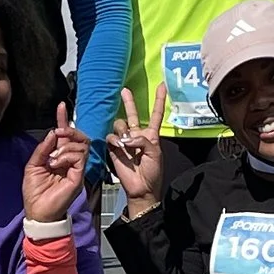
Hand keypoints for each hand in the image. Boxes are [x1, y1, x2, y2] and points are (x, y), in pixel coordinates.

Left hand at [22, 117, 89, 223]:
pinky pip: (80, 157)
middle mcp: (70, 161)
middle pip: (80, 137)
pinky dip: (67, 156)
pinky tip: (56, 163)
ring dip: (66, 146)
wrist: (38, 212)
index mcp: (59, 157)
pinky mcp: (79, 176)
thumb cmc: (35, 192)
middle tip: (59, 134)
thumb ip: (43, 149)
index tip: (61, 106)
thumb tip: (54, 132)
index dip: (63, 119)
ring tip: (53, 158)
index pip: (65, 135)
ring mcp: (76, 168)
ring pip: (82, 145)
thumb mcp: (33, 165)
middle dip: (70, 130)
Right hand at [104, 84, 165, 213]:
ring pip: (119, 124)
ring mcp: (125, 141)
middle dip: (129, 101)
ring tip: (126, 143)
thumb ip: (143, 140)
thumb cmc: (152, 172)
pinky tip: (119, 146)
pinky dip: (115, 140)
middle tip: (124, 90)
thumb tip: (127, 137)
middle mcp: (137, 135)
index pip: (155, 114)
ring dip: (122, 130)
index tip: (162, 85)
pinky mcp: (114, 148)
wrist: (141, 188)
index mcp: (151, 136)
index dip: (158, 100)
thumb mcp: (155, 153)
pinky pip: (111, 137)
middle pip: (132, 114)